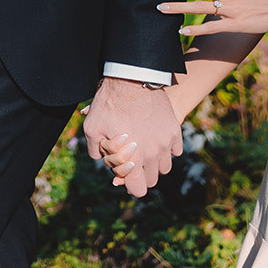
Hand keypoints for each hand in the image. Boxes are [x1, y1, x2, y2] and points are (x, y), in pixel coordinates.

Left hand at [82, 78, 181, 197]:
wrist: (131, 78)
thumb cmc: (109, 103)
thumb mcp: (92, 128)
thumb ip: (96, 152)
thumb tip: (105, 162)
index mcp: (134, 159)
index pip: (139, 189)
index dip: (131, 184)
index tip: (125, 173)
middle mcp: (153, 155)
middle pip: (152, 179)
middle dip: (141, 173)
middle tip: (132, 158)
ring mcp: (166, 142)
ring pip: (164, 166)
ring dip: (155, 162)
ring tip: (144, 147)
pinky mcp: (174, 130)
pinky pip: (175, 150)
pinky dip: (167, 148)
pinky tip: (155, 137)